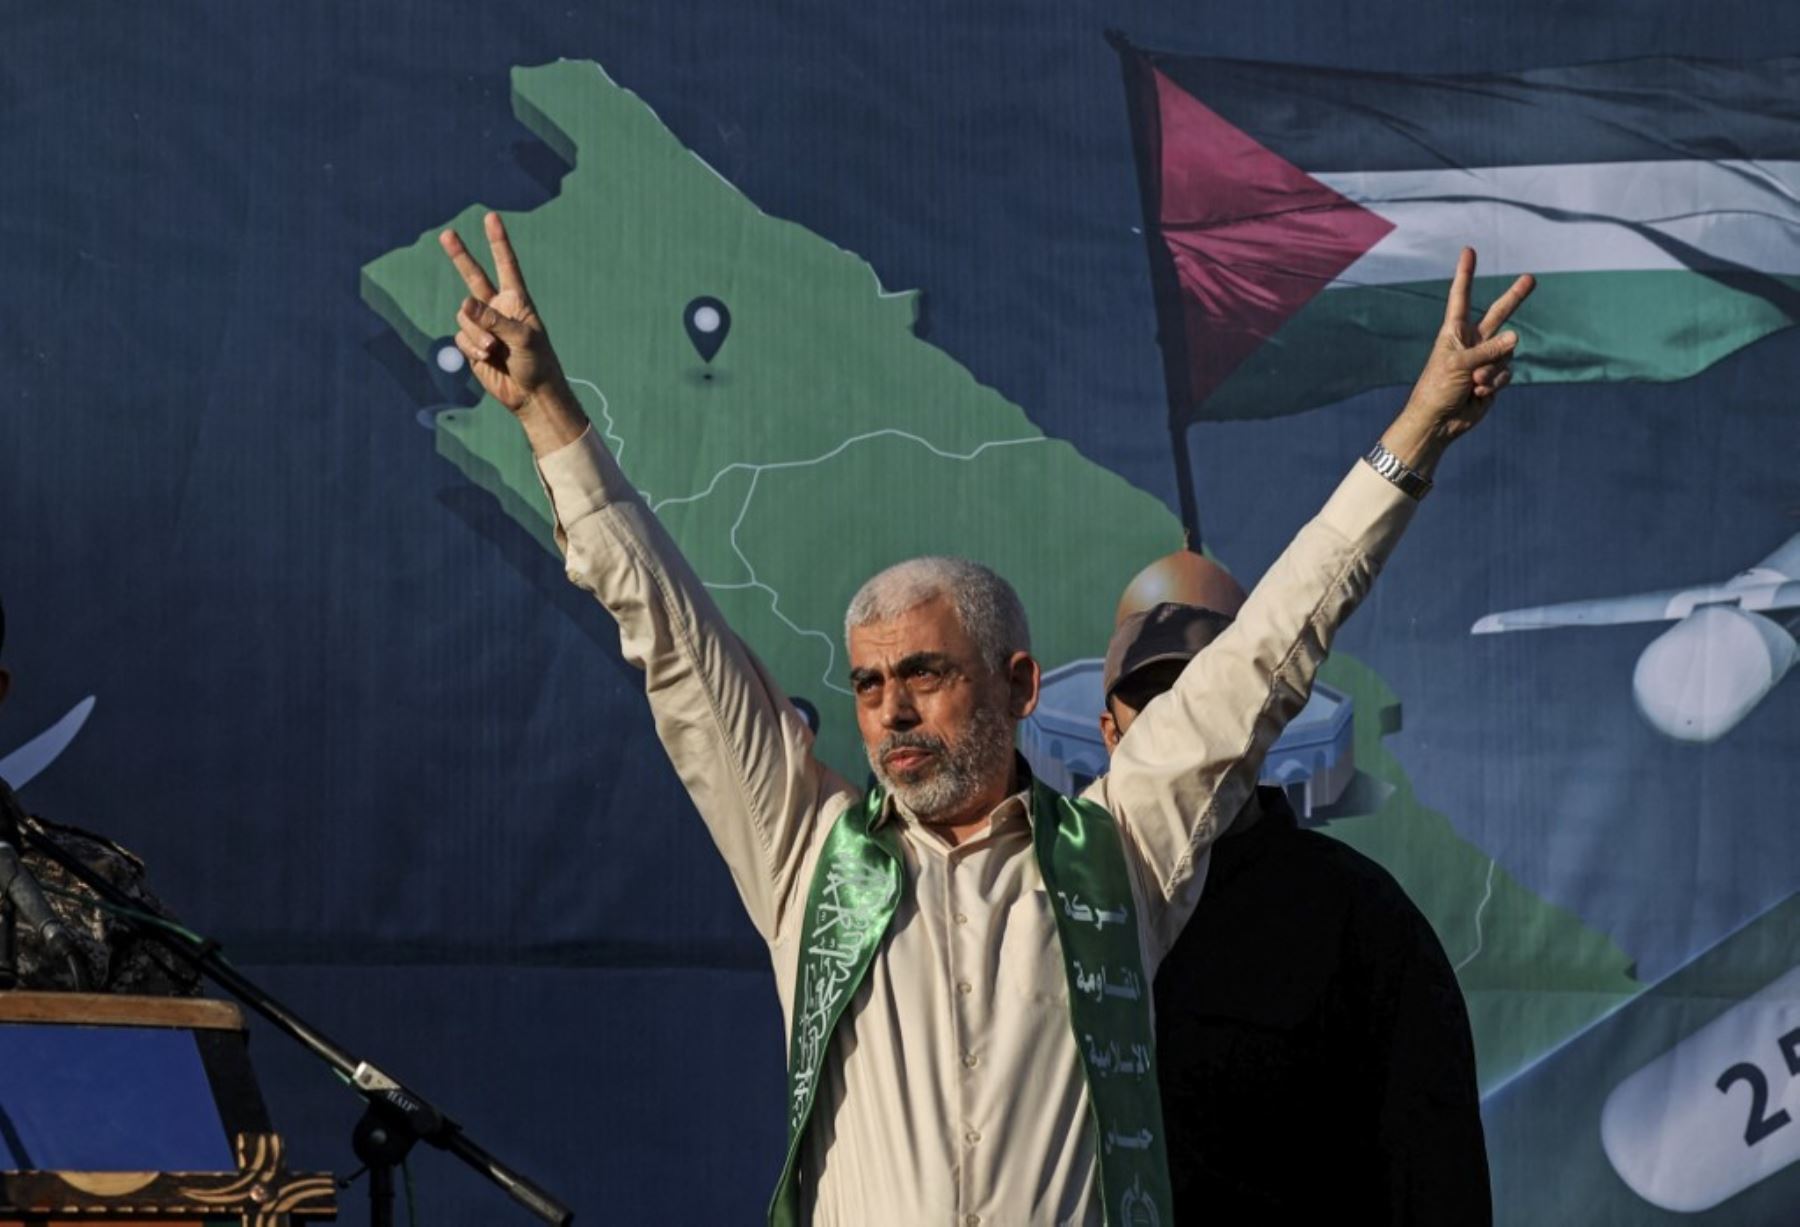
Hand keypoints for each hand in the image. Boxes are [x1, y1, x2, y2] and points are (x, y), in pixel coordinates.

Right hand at [439, 212, 566, 414]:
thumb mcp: (523, 338)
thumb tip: (464, 304)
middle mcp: (498, 309)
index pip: (506, 265)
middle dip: (460, 256)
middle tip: (446, 234)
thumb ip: (494, 320)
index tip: (491, 217)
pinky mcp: (472, 345)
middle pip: (474, 276)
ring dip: (476, 334)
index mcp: (517, 300)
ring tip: (494, 350)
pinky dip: (471, 348)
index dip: (498, 241)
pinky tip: (486, 359)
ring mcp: (483, 326)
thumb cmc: (538, 363)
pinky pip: (461, 337)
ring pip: (464, 316)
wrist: (531, 394)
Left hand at [1386, 248, 1534, 472]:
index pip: (1461, 297)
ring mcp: (1485, 359)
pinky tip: (1478, 394)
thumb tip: (1517, 337)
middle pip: (1498, 314)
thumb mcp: (1459, 364)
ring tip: (1473, 383)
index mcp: (1454, 332)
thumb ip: (1488, 349)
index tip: (1468, 251)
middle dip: (1515, 297)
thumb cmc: (1438, 388)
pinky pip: (1506, 373)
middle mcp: (1472, 341)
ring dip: (1492, 370)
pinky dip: (1495, 384)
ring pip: (1506, 354)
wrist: (1439, 421)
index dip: (1466, 274)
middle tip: (1531, 278)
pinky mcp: (1494, 378)